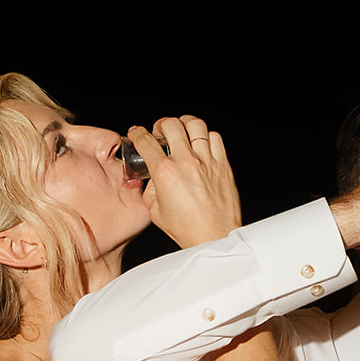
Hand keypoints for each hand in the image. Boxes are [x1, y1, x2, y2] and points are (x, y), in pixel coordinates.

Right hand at [134, 115, 240, 248]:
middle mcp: (186, 162)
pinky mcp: (222, 165)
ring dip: (184, 123)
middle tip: (160, 131)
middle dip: (160, 124)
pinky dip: (206, 136)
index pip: (146, 141)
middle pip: (170, 124)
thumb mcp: (155, 211)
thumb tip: (151, 178)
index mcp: (165, 173)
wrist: (214, 237)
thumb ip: (149, 189)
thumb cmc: (188, 229)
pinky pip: (215, 138)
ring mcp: (206, 161)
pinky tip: (201, 143)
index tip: (137, 133)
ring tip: (181, 130)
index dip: (137, 133)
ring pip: (195, 124)